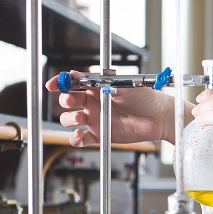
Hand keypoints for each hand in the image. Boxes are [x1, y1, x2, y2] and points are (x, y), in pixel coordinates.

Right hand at [45, 71, 180, 145]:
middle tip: (71, 100)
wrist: (159, 117)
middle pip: (69, 100)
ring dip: (69, 119)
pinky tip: (79, 135)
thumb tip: (82, 75)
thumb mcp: (125, 84)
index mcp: (97, 87)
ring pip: (70, 120)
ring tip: (79, 119)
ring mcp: (95, 119)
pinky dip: (75, 138)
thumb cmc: (146, 98)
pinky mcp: (100, 134)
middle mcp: (93, 102)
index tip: (53, 84)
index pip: (73, 83)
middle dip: (66, 100)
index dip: (61, 82)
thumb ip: (103, 81)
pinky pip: (81, 139)